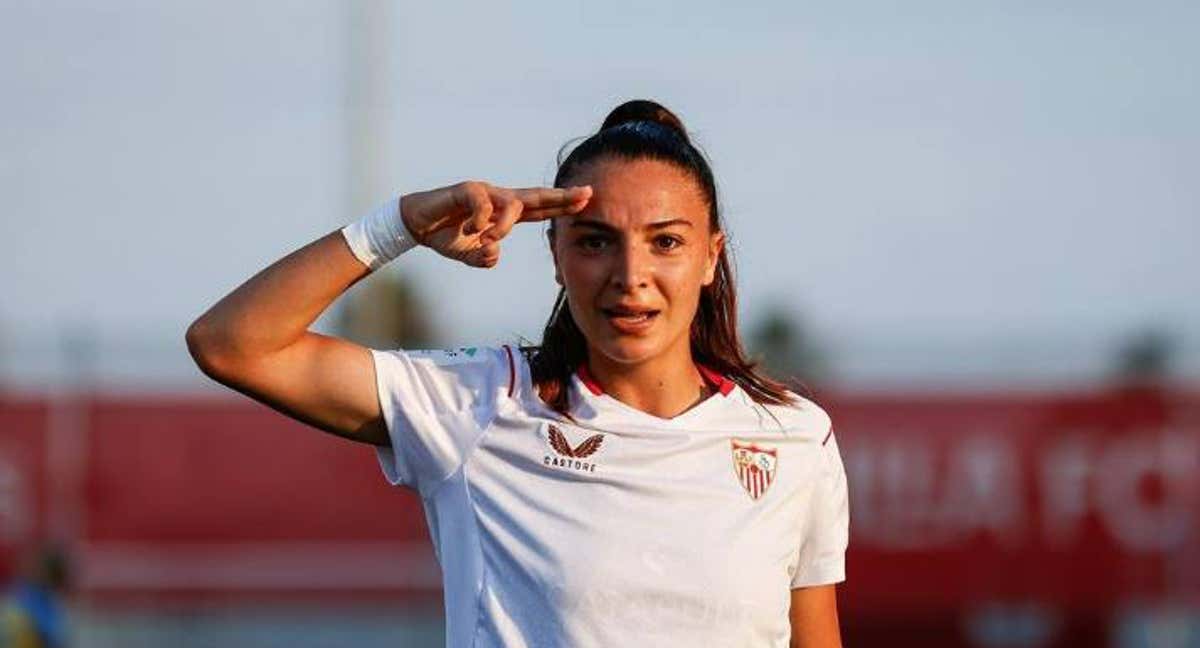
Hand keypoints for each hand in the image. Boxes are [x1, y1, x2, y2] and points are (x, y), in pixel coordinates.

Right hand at [399, 181, 591, 267]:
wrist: (417, 225)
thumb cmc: (447, 236)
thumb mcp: (470, 255)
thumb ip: (485, 257)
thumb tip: (494, 253)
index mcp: (504, 213)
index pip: (540, 209)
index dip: (561, 206)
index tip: (585, 202)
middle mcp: (498, 199)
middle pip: (536, 196)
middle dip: (561, 196)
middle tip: (586, 194)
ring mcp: (484, 192)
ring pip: (511, 205)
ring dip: (504, 226)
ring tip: (487, 239)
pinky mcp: (466, 190)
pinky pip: (482, 203)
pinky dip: (479, 220)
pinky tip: (469, 230)